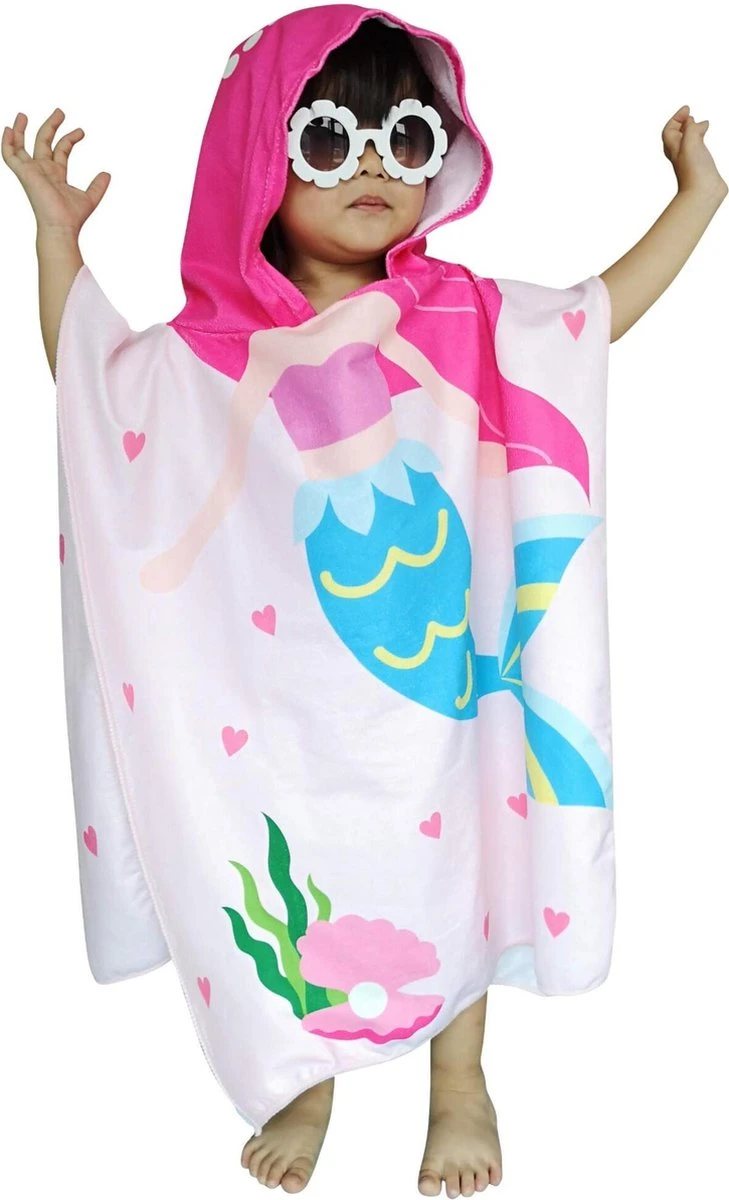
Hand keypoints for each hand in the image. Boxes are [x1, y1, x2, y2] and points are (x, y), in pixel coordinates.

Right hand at [2, 108, 110, 235]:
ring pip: (21, 146)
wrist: (61, 226)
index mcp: (56, 174)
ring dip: (21, 130)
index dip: (70, 138)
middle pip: (43, 142)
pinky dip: (7, 143)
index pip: (61, 150)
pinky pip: (9, 156)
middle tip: (60, 112)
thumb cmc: (72, 217)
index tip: (81, 131)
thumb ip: (98, 185)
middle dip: (51, 125)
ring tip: (23, 114)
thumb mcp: (90, 198)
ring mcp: (32, 171)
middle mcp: (42, 170)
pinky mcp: (24, 173)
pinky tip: (8, 129)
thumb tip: (107, 174)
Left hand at [662, 104, 727, 197]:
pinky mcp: (701, 166)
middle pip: (677, 136)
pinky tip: (705, 142)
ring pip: (687, 143)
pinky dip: (700, 142)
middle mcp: (680, 154)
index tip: (687, 109)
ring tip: (700, 126)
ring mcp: (690, 161)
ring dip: (692, 132)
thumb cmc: (693, 170)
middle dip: (683, 124)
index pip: (670, 129)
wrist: (702, 192)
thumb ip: (691, 128)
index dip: (677, 118)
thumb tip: (698, 124)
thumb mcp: (690, 141)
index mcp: (674, 147)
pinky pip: (697, 151)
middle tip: (690, 116)